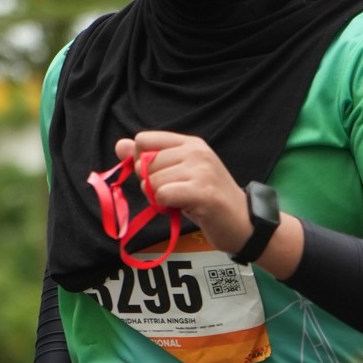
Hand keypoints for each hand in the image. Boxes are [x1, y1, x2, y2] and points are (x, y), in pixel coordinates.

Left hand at [115, 129, 250, 255]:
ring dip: (159, 198)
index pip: (143, 139)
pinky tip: (182, 208)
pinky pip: (163, 195)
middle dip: (151, 185)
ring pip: (152, 181)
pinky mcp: (202, 192)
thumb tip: (120, 146)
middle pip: (145, 163)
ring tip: (180, 202)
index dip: (140, 161)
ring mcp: (200, 170)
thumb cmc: (207, 200)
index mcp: (190, 143)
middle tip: (173, 195)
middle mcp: (195, 152)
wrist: (243, 223)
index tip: (157, 176)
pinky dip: (165, 206)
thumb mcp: (178, 174)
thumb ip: (150, 159)